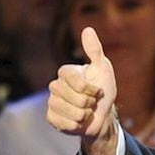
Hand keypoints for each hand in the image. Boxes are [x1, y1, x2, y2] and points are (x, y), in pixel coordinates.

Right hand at [46, 27, 118, 154]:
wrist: (102, 116)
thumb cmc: (103, 91)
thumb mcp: (103, 69)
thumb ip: (94, 50)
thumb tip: (88, 29)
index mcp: (65, 73)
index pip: (75, 81)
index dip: (90, 89)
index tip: (97, 90)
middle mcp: (55, 86)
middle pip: (75, 98)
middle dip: (90, 103)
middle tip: (92, 102)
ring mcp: (51, 102)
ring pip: (70, 112)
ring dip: (85, 115)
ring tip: (86, 112)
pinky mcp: (51, 118)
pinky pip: (64, 123)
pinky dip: (76, 125)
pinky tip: (78, 122)